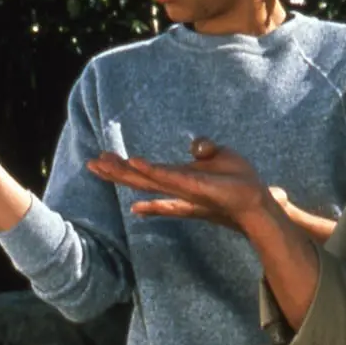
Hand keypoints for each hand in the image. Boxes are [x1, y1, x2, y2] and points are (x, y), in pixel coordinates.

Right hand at [85, 137, 275, 228]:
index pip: (143, 174)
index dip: (123, 167)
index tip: (102, 158)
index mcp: (176, 178)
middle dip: (113, 172)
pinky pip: (166, 177)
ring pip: (144, 180)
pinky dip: (150, 170)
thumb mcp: (220, 157)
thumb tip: (194, 145)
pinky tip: (135, 163)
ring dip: (123, 171)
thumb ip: (204, 149)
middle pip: (137, 180)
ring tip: (101, 163)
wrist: (254, 199)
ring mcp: (179, 187)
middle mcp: (173, 186)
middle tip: (91, 163)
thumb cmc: (238, 182)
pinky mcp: (190, 186)